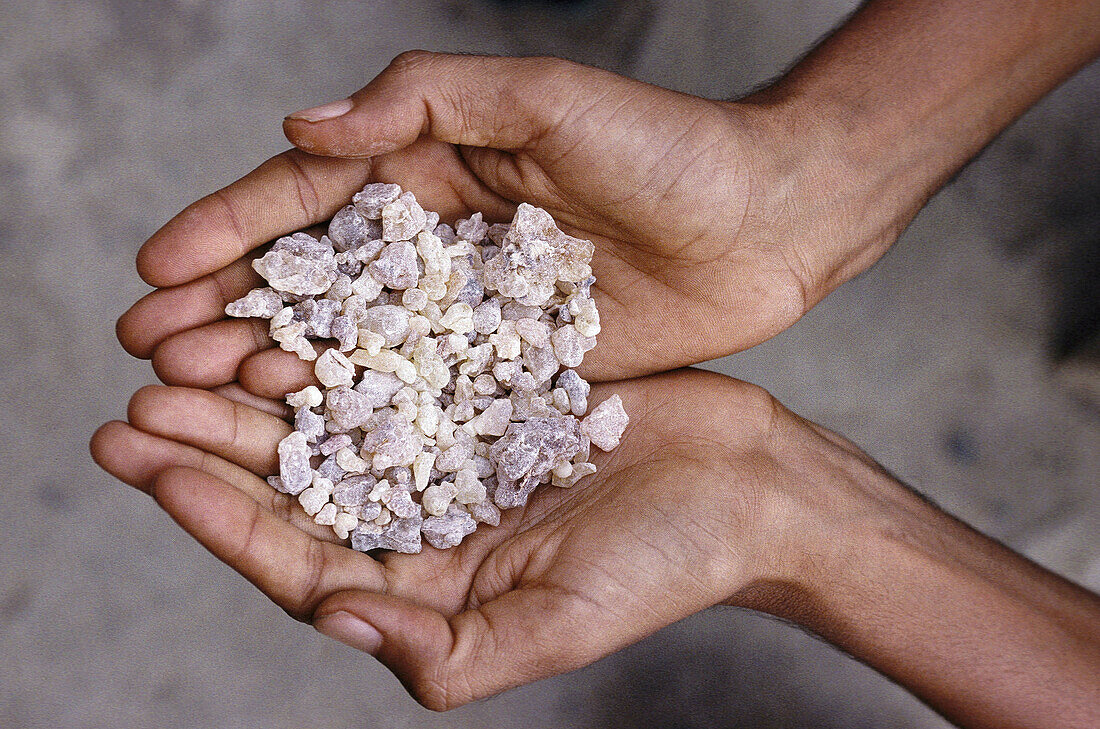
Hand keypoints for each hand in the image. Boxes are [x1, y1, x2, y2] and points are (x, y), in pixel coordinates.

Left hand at [89, 369, 822, 708]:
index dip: (220, 516)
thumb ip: (447, 651)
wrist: (746, 481)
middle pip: (296, 484)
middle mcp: (426, 519)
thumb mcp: (561, 624)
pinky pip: (392, 363)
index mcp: (430, 587)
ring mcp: (450, 450)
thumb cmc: (669, 564)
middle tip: (135, 396)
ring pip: (330, 417)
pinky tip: (291, 310)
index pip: (300, 560)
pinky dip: (339, 341)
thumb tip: (333, 616)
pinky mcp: (482, 389)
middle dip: (211, 444)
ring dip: (258, 386)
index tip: (149, 461)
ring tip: (188, 346)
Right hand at [116, 52, 894, 393]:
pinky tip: (303, 435)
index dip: (229, 228)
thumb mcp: (546, 99)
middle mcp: (439, 244)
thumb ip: (427, 103)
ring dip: (274, 367)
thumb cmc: (666, 147)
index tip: (156, 266)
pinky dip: (362, 412)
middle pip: (312, 280)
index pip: (308, 198)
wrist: (765, 222)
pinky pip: (423, 394)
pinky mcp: (511, 369)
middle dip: (227, 307)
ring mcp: (470, 313)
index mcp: (434, 169)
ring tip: (200, 394)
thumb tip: (303, 127)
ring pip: (353, 343)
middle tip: (153, 351)